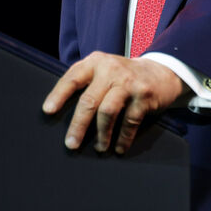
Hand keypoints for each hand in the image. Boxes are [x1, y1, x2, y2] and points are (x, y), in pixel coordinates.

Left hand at [42, 52, 185, 154]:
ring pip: (108, 112)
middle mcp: (111, 69)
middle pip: (89, 100)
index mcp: (96, 62)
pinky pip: (130, 121)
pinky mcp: (144, 95)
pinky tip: (118, 148)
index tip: (48, 111)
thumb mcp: (104, 70)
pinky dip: (123, 137)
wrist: (162, 72)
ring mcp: (129, 82)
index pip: (72, 78)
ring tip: (99, 148)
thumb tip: (59, 111)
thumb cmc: (124, 76)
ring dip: (101, 134)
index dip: (59, 95)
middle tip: (71, 144)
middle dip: (78, 125)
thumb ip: (86, 82)